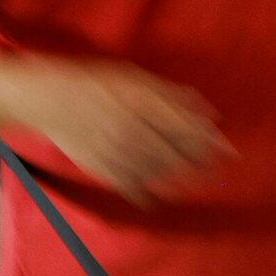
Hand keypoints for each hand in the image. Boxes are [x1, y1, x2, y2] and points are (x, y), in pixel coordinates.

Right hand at [8, 57, 230, 202]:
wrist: (48, 99)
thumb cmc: (94, 82)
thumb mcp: (134, 77)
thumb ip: (169, 94)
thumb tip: (204, 108)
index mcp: (143, 103)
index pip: (186, 126)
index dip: (208, 140)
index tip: (227, 148)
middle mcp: (134, 129)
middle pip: (176, 150)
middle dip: (201, 160)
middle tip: (220, 166)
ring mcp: (117, 150)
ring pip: (157, 169)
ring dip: (179, 174)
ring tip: (197, 177)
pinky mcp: (101, 166)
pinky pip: (129, 184)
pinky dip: (146, 193)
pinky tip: (158, 198)